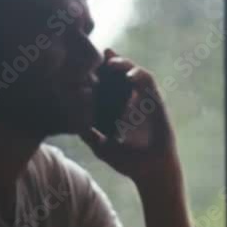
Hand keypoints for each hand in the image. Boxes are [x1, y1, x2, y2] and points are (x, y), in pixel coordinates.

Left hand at [81, 49, 179, 186]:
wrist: (151, 171)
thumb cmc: (126, 161)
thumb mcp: (100, 147)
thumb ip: (87, 135)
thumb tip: (69, 124)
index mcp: (116, 108)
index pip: (105, 84)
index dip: (96, 72)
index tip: (82, 64)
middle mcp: (130, 100)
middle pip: (119, 74)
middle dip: (109, 62)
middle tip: (97, 55)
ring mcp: (144, 100)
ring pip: (135, 73)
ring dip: (124, 64)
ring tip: (111, 62)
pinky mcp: (157, 102)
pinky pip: (150, 85)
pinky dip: (140, 77)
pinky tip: (129, 77)